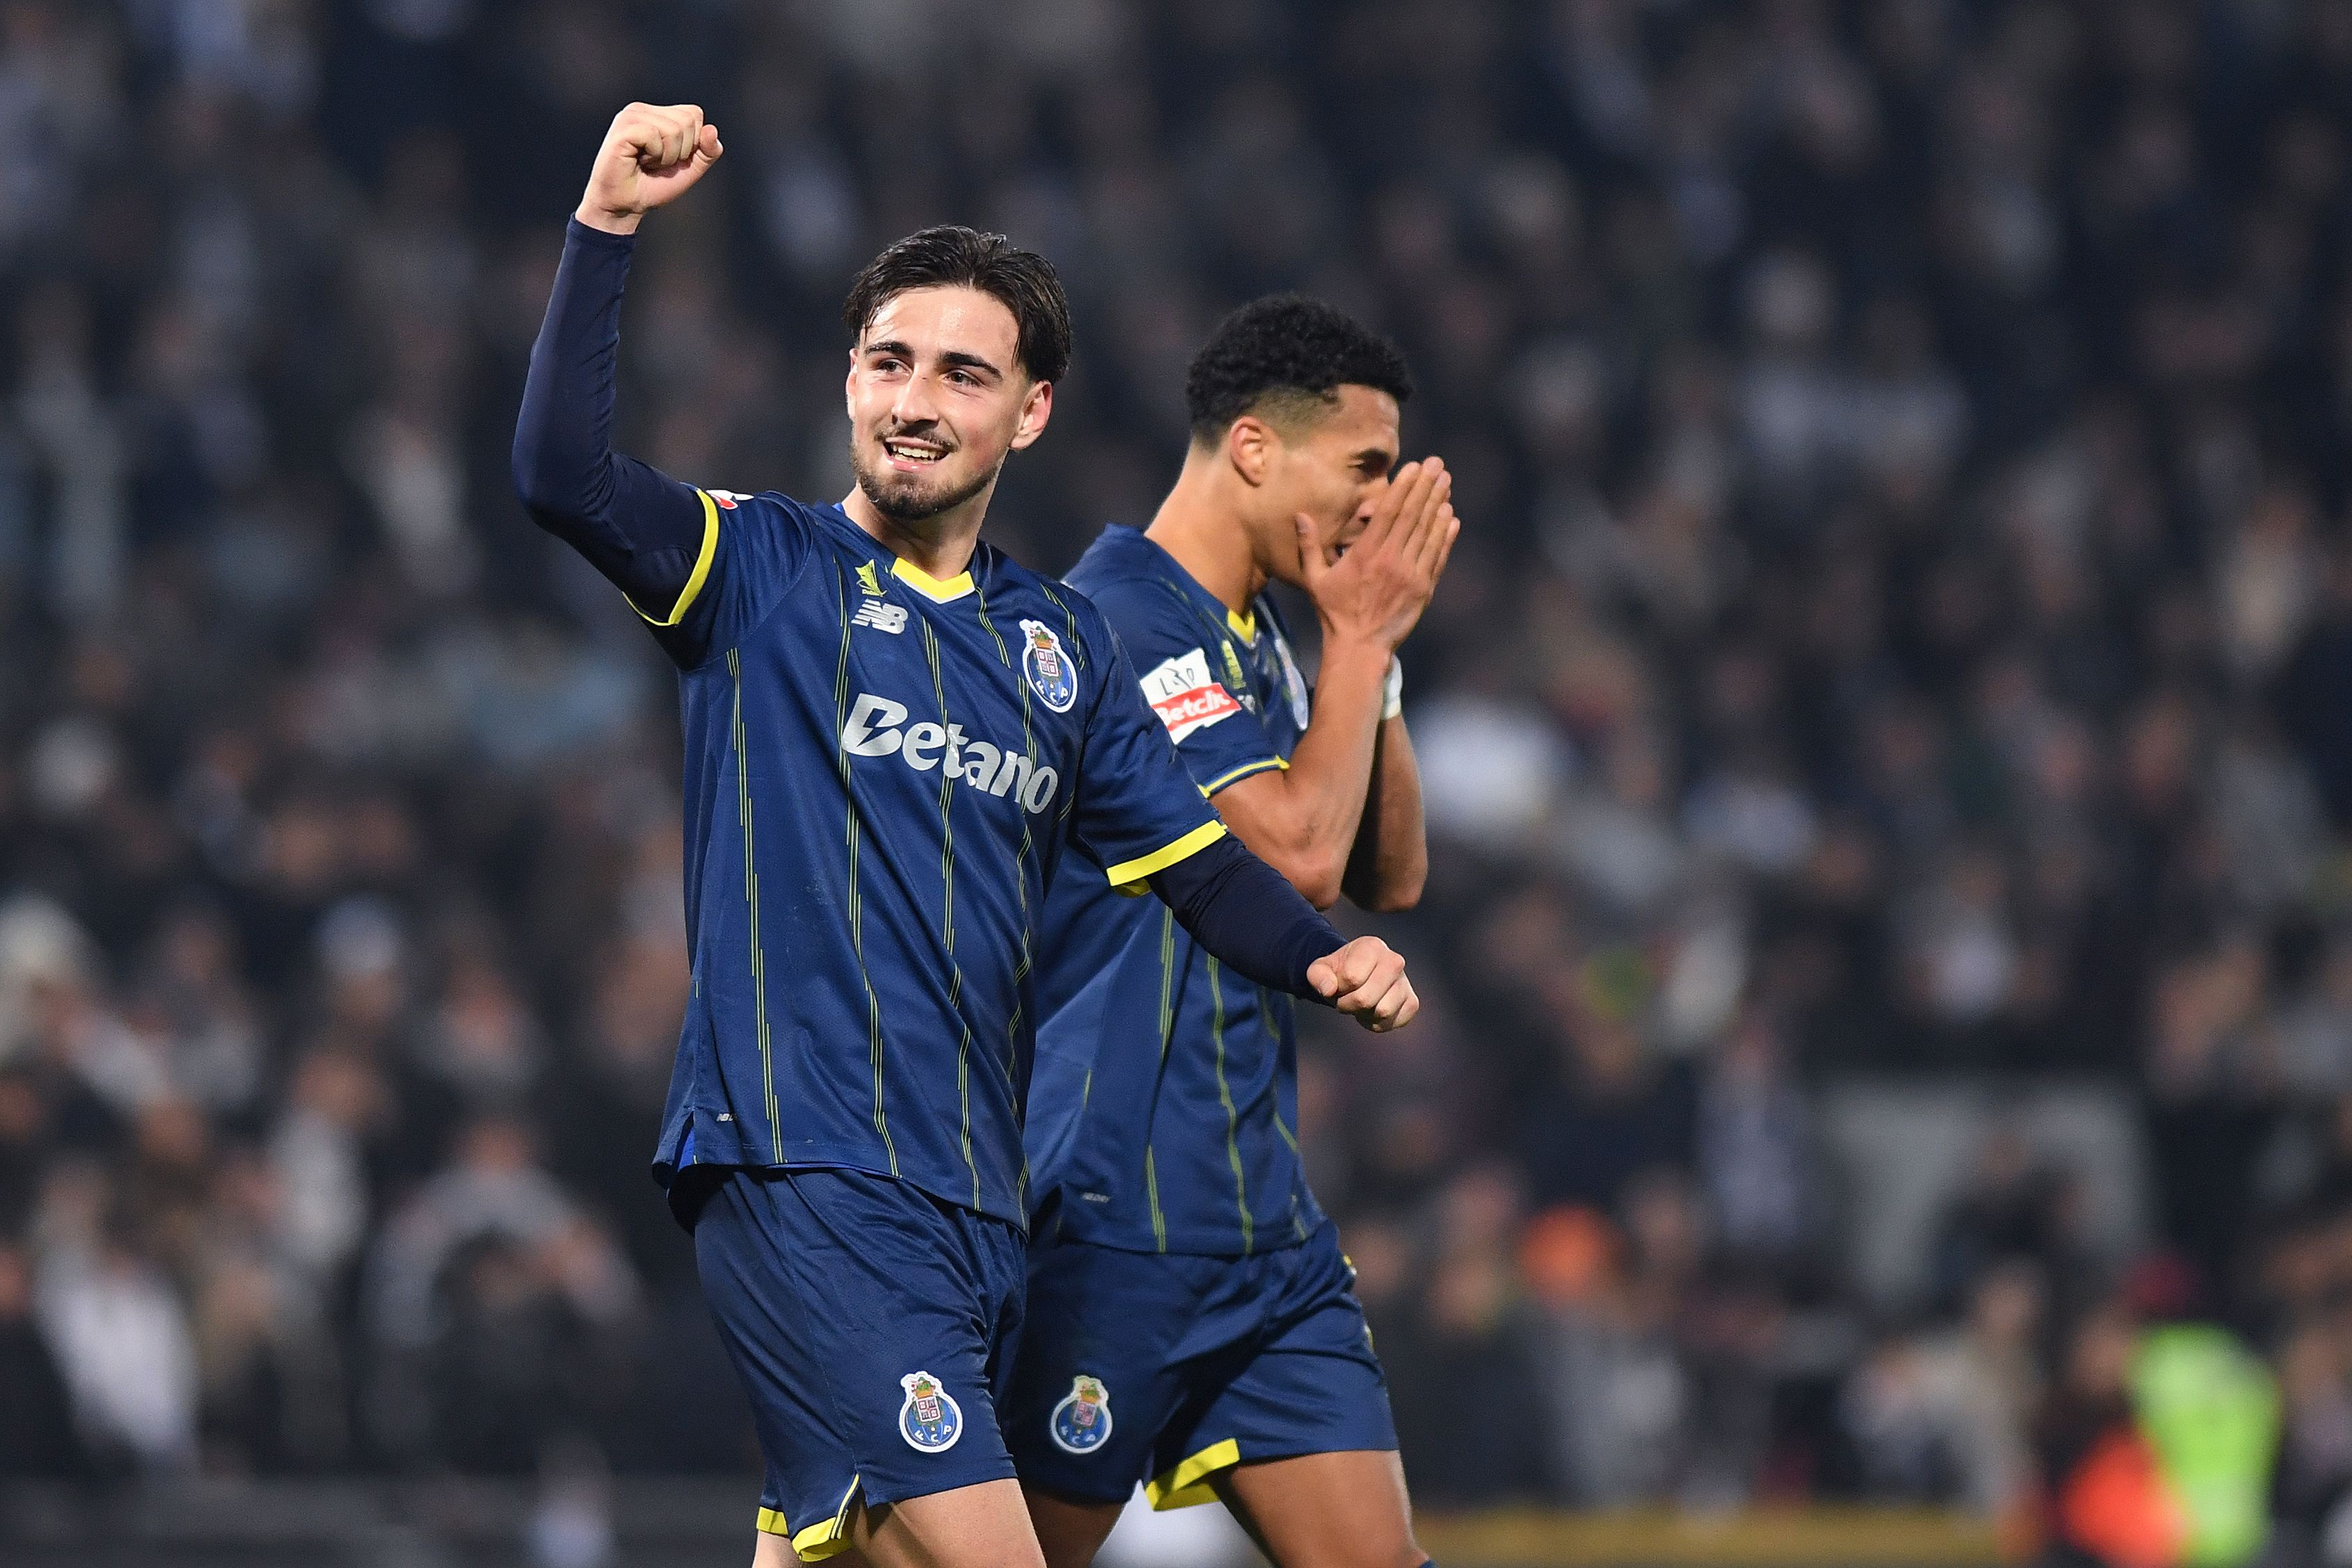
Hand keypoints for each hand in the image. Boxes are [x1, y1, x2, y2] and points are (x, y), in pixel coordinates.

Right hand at [576, 103, 723, 234]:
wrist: (626, 205)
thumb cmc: (653, 186)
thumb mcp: (690, 169)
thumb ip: (708, 151)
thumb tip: (711, 130)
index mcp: (658, 114)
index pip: (694, 114)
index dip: (693, 142)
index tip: (672, 157)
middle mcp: (643, 110)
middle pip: (687, 121)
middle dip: (681, 150)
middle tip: (657, 162)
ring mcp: (631, 116)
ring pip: (674, 129)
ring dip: (667, 156)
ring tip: (647, 162)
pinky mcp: (623, 129)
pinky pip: (655, 136)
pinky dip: (655, 155)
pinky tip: (638, 161)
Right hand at [1293, 457, 1458, 654]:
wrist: (1359, 647)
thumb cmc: (1334, 612)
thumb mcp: (1315, 578)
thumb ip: (1309, 545)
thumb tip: (1300, 516)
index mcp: (1365, 554)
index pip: (1389, 512)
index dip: (1404, 487)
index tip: (1416, 467)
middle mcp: (1390, 560)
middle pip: (1412, 516)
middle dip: (1426, 488)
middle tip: (1439, 465)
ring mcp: (1410, 575)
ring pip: (1428, 533)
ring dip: (1438, 505)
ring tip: (1446, 483)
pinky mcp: (1423, 589)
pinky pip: (1437, 557)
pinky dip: (1445, 536)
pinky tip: (1451, 518)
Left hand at [1307, 936, 1419, 1031]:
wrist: (1357, 978)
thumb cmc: (1339, 972)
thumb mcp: (1320, 969)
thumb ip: (1318, 976)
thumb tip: (1329, 990)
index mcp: (1372, 947)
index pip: (1351, 978)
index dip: (1338, 988)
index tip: (1338, 984)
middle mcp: (1394, 960)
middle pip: (1365, 999)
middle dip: (1348, 1004)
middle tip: (1345, 998)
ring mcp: (1405, 982)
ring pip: (1381, 1011)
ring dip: (1363, 1014)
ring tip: (1360, 1002)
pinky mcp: (1412, 1002)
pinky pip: (1391, 1023)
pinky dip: (1376, 1023)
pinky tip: (1372, 1010)